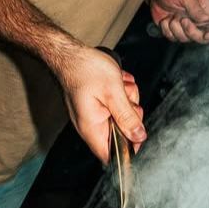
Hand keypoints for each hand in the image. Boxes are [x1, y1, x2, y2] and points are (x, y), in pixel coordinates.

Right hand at [43, 40, 145, 163]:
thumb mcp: (113, 93)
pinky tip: (117, 81)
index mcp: (91, 128)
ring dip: (127, 99)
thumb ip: (127, 117)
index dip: (128, 150)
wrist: (69, 52)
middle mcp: (90, 125)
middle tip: (126, 98)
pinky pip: (116, 104)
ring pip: (122, 115)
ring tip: (120, 85)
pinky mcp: (96, 104)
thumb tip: (139, 137)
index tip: (138, 134)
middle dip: (130, 115)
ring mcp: (93, 114)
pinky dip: (121, 93)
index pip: (111, 155)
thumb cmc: (85, 69)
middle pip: (121, 133)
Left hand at [149, 0, 208, 43]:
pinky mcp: (175, 33)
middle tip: (183, 21)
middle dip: (192, 32)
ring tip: (172, 17)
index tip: (207, 33)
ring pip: (187, 39)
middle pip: (204, 38)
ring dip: (177, 29)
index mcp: (208, 11)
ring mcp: (187, 28)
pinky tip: (166, 20)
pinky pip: (173, 39)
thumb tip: (207, 20)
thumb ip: (196, 8)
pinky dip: (167, 30)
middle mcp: (200, 22)